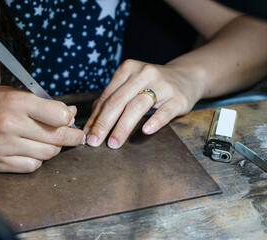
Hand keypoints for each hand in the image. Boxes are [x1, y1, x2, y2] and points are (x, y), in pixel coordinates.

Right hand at [0, 84, 84, 172]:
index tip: (70, 119)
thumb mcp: (9, 92)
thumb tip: (70, 112)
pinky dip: (38, 160)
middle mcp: (10, 125)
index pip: (58, 115)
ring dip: (55, 149)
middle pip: (56, 138)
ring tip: (52, 142)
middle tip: (76, 136)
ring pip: (47, 154)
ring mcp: (3, 146)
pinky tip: (34, 151)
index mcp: (16, 102)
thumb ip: (40, 103)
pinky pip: (30, 166)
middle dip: (73, 137)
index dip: (69, 118)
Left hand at [84, 59, 203, 148]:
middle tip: (94, 142)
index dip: (95, 117)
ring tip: (114, 143)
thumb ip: (113, 98)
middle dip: (103, 124)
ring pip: (137, 106)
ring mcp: (162, 85)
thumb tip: (91, 122)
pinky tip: (145, 131)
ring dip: (123, 127)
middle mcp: (143, 73)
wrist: (186, 77)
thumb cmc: (152, 84)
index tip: (87, 134)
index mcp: (128, 69)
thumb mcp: (131, 85)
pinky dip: (154, 121)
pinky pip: (164, 111)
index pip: (107, 96)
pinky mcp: (178, 98)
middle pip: (118, 101)